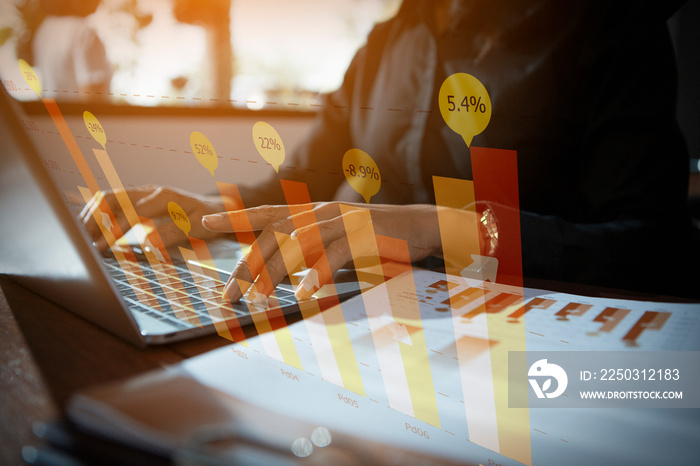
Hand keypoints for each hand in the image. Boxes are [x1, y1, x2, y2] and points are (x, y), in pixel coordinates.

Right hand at [80, 185, 227, 251]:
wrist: (213, 207)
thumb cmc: (206, 219)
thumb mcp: (196, 229)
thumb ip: (172, 234)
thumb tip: (147, 243)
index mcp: (164, 197)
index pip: (132, 212)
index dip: (114, 229)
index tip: (100, 247)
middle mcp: (149, 191)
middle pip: (113, 198)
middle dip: (94, 219)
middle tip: (81, 240)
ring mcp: (141, 193)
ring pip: (108, 198)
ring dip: (91, 214)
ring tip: (79, 235)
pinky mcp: (137, 199)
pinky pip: (112, 202)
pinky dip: (97, 213)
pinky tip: (87, 228)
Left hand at [202, 202, 445, 302]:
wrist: (421, 225)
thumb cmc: (376, 238)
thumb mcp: (339, 241)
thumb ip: (313, 250)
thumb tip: (287, 271)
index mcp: (313, 213)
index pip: (267, 213)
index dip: (236, 216)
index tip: (205, 222)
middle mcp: (322, 212)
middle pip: (275, 232)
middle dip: (248, 263)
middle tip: (229, 292)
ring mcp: (343, 221)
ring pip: (299, 241)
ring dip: (276, 270)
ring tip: (258, 297)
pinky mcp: (364, 234)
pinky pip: (335, 254)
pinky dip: (318, 272)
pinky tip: (305, 292)